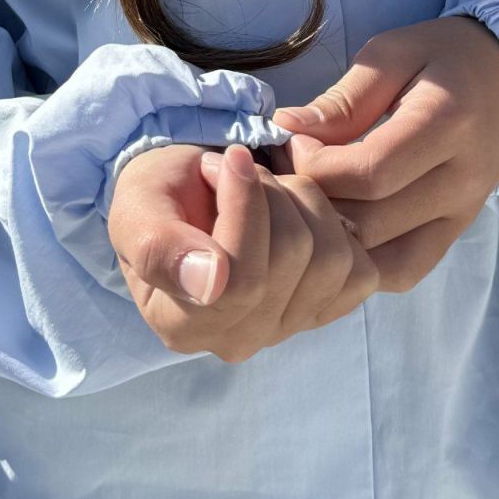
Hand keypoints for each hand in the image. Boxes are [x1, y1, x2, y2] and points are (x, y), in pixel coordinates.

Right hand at [107, 142, 379, 362]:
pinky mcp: (328, 308)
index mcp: (182, 325)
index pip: (240, 280)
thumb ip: (158, 247)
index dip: (246, 207)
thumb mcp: (137, 209)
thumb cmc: (159, 196)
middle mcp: (237, 340)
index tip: (232, 158)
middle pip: (293, 259)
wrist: (188, 188)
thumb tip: (211, 283)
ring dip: (304, 201)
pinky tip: (298, 211)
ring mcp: (288, 329)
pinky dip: (336, 223)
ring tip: (268, 187)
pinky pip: (361, 270)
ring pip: (332, 258)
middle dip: (273, 193)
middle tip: (240, 169)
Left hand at [270, 16, 498, 292]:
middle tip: (288, 171)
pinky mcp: (455, 234)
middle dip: (312, 201)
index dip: (314, 165)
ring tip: (308, 200)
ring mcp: (461, 216)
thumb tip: (286, 129)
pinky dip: (361, 263)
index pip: (368, 173)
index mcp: (447, 124)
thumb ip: (343, 99)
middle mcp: (461, 181)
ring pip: (380, 258)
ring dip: (330, 238)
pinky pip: (402, 271)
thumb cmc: (444, 58)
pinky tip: (336, 229)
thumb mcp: (392, 55)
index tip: (293, 139)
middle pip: (368, 221)